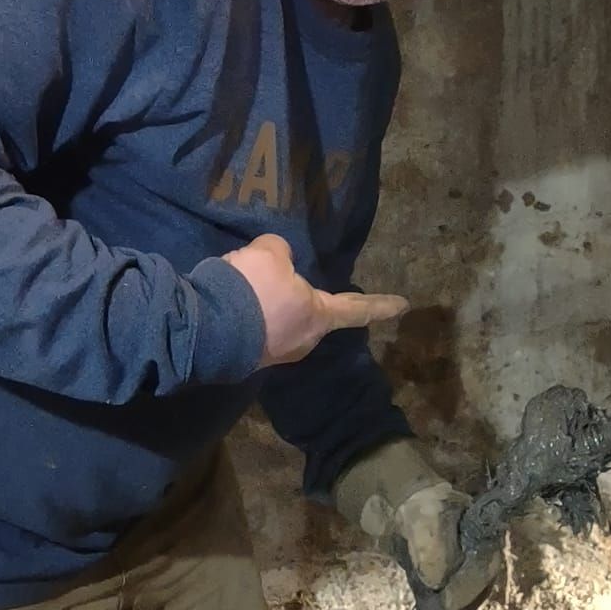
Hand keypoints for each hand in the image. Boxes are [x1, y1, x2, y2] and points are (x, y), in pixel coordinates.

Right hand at [221, 234, 405, 368]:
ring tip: (240, 281)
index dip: (381, 305)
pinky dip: (247, 310)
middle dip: (294, 292)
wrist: (206, 329)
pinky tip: (228, 299)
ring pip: (277, 316)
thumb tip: (279, 262)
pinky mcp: (248, 356)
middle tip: (270, 274)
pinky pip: (254, 325)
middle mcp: (303, 341)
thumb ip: (281, 253)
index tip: (403, 306)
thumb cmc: (252, 290)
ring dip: (265, 299)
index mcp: (319, 318)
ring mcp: (275, 353)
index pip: (358, 309)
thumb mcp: (269, 253)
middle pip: (309, 311)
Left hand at [330, 438, 501, 609]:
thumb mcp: (417, 508)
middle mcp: (468, 545)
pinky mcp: (426, 574)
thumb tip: (438, 582)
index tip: (443, 604)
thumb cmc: (395, 482)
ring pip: (458, 600)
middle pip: (475, 588)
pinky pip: (438, 603)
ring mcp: (447, 561)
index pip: (482, 563)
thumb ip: (432, 544)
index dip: (466, 586)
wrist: (365, 468)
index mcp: (475, 526)